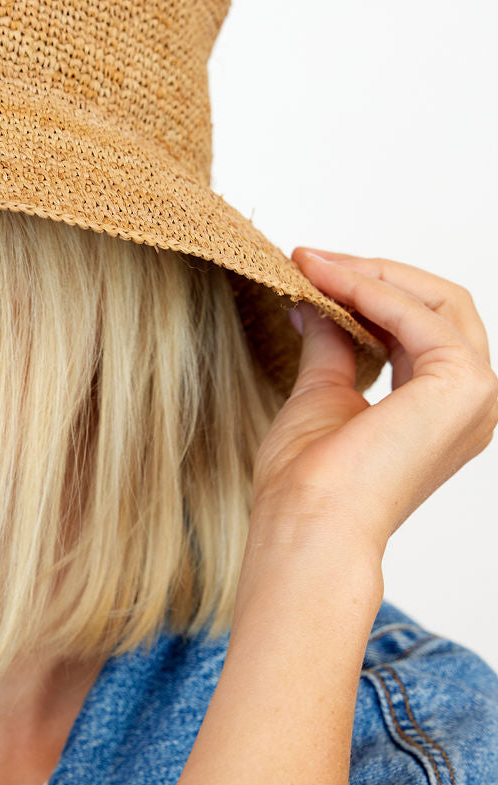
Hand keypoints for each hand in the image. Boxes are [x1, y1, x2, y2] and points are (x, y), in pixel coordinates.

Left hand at [250, 249, 495, 563]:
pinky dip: (373, 293)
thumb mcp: (321, 394)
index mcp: (442, 413)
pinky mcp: (464, 385)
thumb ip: (331, 345)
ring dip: (370, 277)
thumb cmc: (309, 485)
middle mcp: (470, 406)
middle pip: (439, 307)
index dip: (370, 295)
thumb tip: (315, 300)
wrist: (309, 524)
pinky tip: (329, 284)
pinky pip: (420, 316)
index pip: (422, 330)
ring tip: (312, 266)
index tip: (312, 272)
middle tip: (310, 260)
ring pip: (436, 302)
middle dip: (373, 277)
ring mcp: (475, 396)